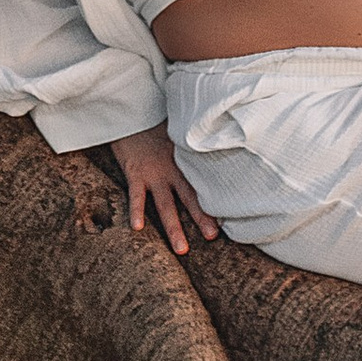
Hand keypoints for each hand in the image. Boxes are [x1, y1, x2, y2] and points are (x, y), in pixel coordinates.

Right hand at [111, 124, 219, 255]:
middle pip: (189, 199)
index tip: (228, 220)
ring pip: (165, 205)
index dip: (214, 203)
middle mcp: (171, 170)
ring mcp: (153, 173)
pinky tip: (138, 228)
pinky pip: (135, 195)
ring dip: (173, 228)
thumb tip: (214, 145)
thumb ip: (192, 146)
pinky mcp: (134, 172)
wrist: (133, 111)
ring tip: (182, 249)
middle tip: (213, 237)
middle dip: (202, 219)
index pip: (202, 186)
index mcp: (184, 162)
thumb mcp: (179, 133)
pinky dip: (136, 211)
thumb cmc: (156, 122)